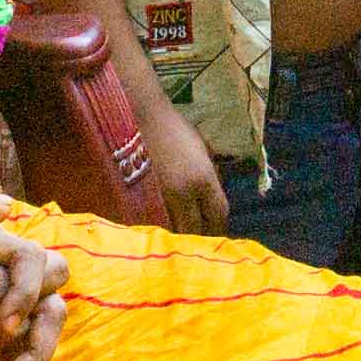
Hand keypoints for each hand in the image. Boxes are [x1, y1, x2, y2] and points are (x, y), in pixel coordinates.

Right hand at [134, 106, 230, 235]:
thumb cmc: (174, 128)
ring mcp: (161, 198)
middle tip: (203, 242)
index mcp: (203, 178)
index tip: (220, 235)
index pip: (219, 212)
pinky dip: (164, 228)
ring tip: (185, 240)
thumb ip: (212, 172)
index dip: (221, 227)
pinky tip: (165, 229)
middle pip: (198, 229)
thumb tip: (214, 195)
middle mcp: (184, 192)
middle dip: (202, 237)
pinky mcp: (141, 200)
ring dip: (182, 236)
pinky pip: (157, 222)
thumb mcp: (202, 146)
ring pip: (176, 229)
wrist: (139, 117)